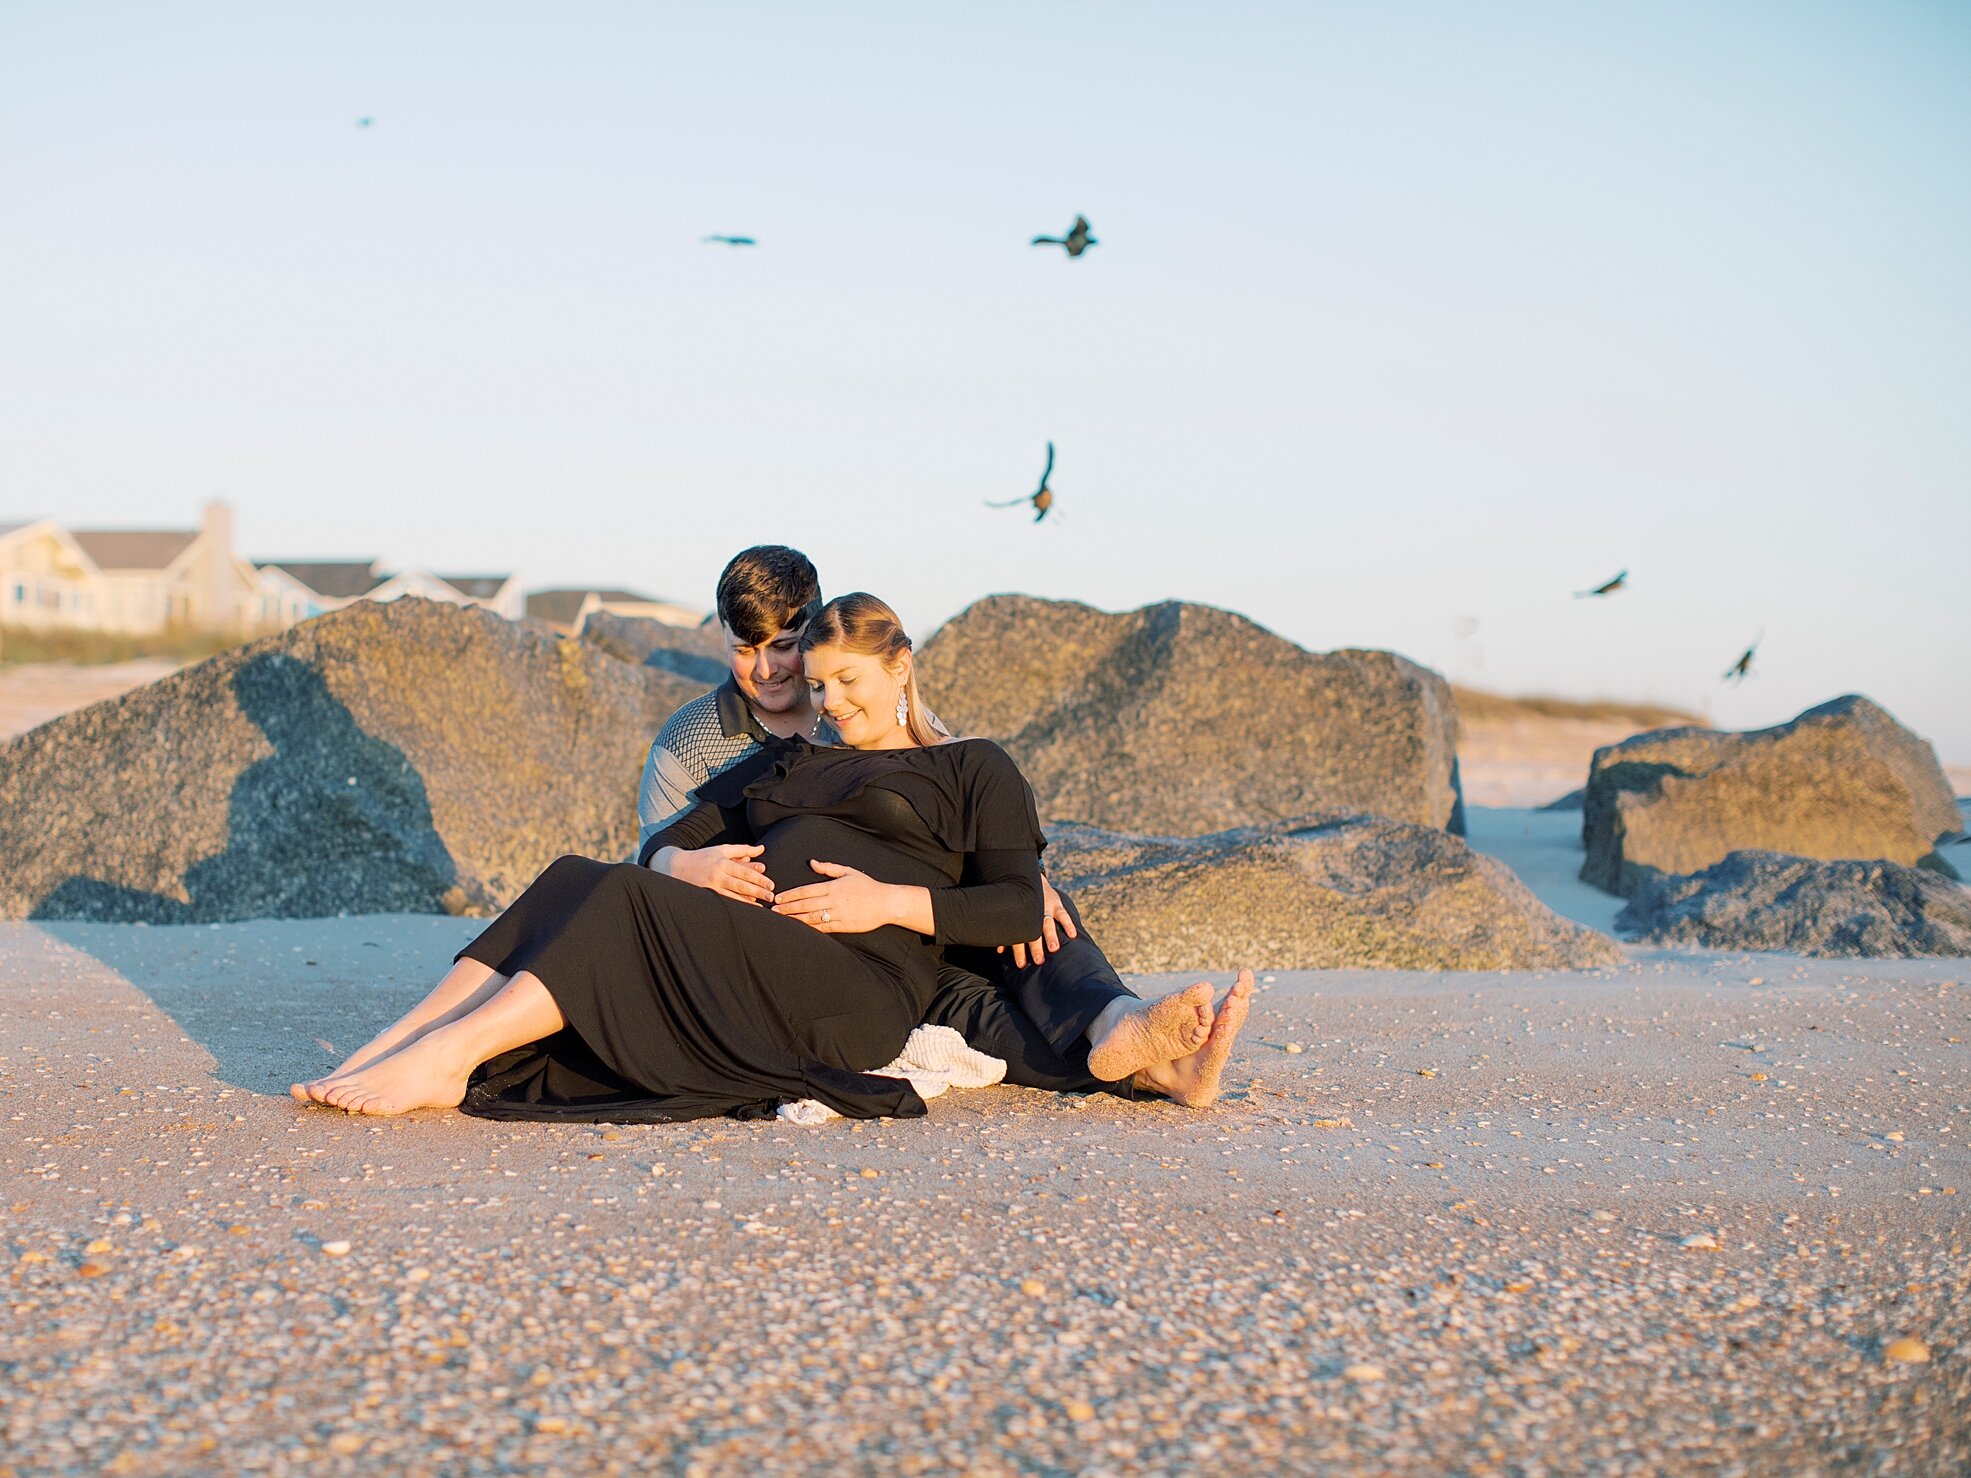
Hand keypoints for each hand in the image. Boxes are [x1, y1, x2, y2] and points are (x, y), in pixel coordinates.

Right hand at [651, 844, 772, 904]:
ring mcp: (711, 887)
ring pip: (733, 895)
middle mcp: (717, 874)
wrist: (677, 867)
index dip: (759, 878)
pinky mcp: (706, 895)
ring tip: (762, 906)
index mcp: (723, 862)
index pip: (744, 871)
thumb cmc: (703, 857)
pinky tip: (745, 908)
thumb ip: (743, 850)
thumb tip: (762, 849)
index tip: (771, 885)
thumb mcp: (722, 849)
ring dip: (748, 901)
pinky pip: (724, 901)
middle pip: (741, 884)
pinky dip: (736, 905)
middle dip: (757, 891)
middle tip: (771, 896)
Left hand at [772, 860, 905, 933]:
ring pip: (811, 918)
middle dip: (787, 908)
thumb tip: (811, 862)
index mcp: (833, 887)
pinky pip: (823, 929)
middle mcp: (833, 901)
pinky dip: (809, 929)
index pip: (806, 890)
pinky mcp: (843, 926)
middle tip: (772, 911)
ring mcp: (838, 915)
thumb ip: (828, 868)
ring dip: (794, 919)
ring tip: (781, 920)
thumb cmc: (867, 886)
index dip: (790, 894)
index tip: (778, 897)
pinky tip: (799, 929)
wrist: (886, 903)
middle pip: (805, 905)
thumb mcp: (848, 871)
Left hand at [999, 875, 1077, 967]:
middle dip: (1035, 947)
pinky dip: (1068, 924)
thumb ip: (1008, 932)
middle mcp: (1032, 913)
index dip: (1019, 952)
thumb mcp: (1012, 913)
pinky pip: (1063, 914)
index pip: (1018, 937)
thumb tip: (999, 952)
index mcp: (1019, 917)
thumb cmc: (1019, 903)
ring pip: (1048, 923)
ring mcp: (1045, 907)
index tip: (1021, 966)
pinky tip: (1072, 935)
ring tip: (1054, 949)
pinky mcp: (1056, 902)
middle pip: (1033, 932)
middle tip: (1038, 961)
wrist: (1029, 879)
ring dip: (1051, 936)